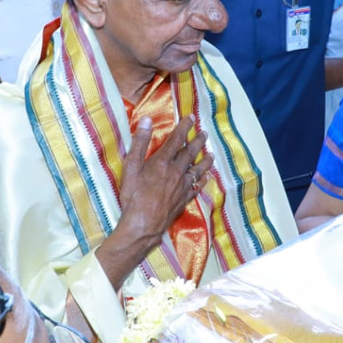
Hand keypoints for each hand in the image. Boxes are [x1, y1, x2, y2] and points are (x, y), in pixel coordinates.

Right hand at [96, 116, 213, 289]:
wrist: (143, 224)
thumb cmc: (133, 196)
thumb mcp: (131, 167)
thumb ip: (139, 143)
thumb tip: (147, 120)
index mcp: (162, 161)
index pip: (176, 140)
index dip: (184, 127)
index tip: (191, 118)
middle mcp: (176, 171)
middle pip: (190, 153)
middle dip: (197, 141)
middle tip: (205, 133)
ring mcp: (182, 186)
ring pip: (197, 170)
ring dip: (205, 160)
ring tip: (211, 154)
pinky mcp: (184, 200)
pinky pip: (197, 187)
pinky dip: (203, 180)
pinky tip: (207, 178)